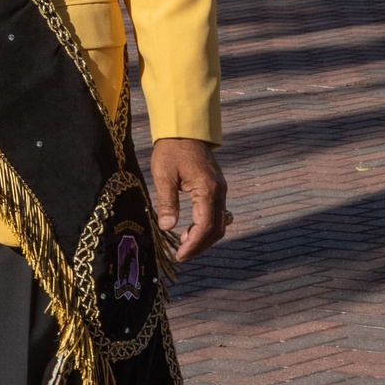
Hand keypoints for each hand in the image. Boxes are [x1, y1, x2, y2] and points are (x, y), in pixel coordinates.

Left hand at [150, 138, 228, 262]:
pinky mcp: (216, 187)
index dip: (193, 244)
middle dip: (200, 245)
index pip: (205, 226)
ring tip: (183, 244)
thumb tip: (167, 228)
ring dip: (204, 237)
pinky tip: (189, 229)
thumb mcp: (164, 175)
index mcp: (207, 189)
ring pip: (219, 222)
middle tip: (181, 255)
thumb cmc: (171, 149)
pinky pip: (216, 213)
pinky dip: (206, 225)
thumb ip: (167, 202)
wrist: (184, 129)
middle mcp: (219, 191)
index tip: (180, 255)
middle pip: (217, 228)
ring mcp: (220, 189)